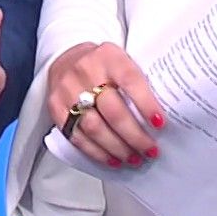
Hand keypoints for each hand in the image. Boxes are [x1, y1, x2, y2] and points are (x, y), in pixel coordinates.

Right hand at [45, 41, 164, 169]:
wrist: (66, 58)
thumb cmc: (102, 65)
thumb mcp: (121, 61)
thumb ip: (138, 82)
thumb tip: (159, 119)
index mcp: (108, 56)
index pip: (130, 80)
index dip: (146, 104)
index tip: (160, 124)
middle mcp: (86, 71)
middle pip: (112, 110)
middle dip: (134, 135)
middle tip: (150, 149)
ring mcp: (68, 90)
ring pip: (95, 127)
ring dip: (118, 148)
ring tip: (134, 158)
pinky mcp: (56, 108)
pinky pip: (78, 137)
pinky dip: (98, 152)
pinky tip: (113, 159)